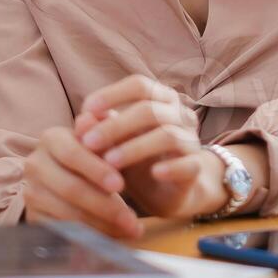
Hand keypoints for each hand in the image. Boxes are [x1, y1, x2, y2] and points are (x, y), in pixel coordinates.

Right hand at [23, 125, 140, 239]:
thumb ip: (101, 129)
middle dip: (106, 206)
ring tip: (130, 230)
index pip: (72, 153)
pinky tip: (113, 237)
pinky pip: (63, 231)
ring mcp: (31, 192)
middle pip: (71, 188)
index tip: (121, 184)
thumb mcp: (101, 141)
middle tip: (133, 220)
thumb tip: (95, 116)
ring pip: (68, 214)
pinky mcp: (33, 217)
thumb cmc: (93, 154)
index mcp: (51, 138)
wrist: (70, 175)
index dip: (96, 170)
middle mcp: (35, 164)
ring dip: (103, 225)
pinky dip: (91, 236)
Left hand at [77, 76, 227, 218]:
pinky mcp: (196, 168)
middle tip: (88, 142)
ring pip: (167, 136)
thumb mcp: (114, 143)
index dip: (113, 94)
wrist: (166, 192)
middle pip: (149, 110)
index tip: (87, 108)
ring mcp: (191, 140)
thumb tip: (81, 120)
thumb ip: (99, 130)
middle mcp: (180, 114)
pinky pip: (188, 165)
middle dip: (115, 126)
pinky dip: (171, 168)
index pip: (139, 85)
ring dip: (135, 148)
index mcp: (161, 100)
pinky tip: (154, 174)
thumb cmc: (137, 159)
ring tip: (109, 163)